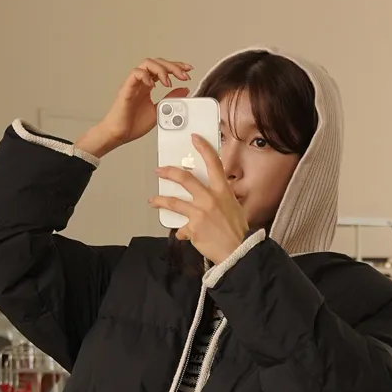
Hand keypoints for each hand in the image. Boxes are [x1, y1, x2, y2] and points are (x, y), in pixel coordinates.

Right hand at [75, 57, 191, 158]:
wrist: (119, 135)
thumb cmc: (133, 124)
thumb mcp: (160, 110)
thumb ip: (171, 98)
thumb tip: (185, 89)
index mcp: (148, 86)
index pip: (163, 69)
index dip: (176, 66)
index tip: (188, 70)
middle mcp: (141, 82)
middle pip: (157, 63)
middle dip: (173, 66)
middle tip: (184, 75)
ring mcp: (133, 84)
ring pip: (147, 64)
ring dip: (161, 70)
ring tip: (168, 82)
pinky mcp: (126, 88)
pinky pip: (135, 74)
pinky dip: (146, 76)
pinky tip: (153, 84)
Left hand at [150, 134, 252, 268]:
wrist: (238, 252)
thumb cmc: (237, 231)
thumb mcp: (233, 207)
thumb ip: (219, 198)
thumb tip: (207, 196)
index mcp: (222, 191)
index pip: (213, 163)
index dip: (203, 148)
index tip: (195, 139)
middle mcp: (209, 199)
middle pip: (185, 178)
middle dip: (169, 172)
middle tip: (160, 171)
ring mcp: (199, 214)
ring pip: (173, 202)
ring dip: (160, 200)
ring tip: (154, 201)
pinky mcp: (192, 229)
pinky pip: (181, 228)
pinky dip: (181, 231)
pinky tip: (181, 233)